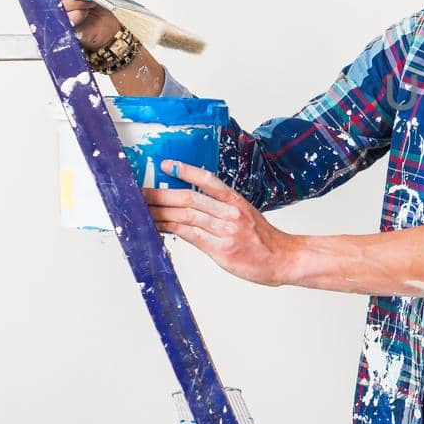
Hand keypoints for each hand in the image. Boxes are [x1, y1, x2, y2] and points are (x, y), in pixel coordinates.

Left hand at [144, 160, 297, 286]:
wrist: (284, 259)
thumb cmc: (264, 240)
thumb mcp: (246, 216)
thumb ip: (222, 211)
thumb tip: (194, 209)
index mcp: (236, 201)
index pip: (208, 180)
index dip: (187, 171)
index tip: (167, 165)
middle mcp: (230, 213)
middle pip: (189, 198)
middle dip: (161, 194)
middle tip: (140, 191)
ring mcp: (225, 230)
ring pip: (186, 216)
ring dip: (160, 211)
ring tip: (142, 208)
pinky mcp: (221, 249)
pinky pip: (190, 235)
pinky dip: (171, 229)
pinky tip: (158, 226)